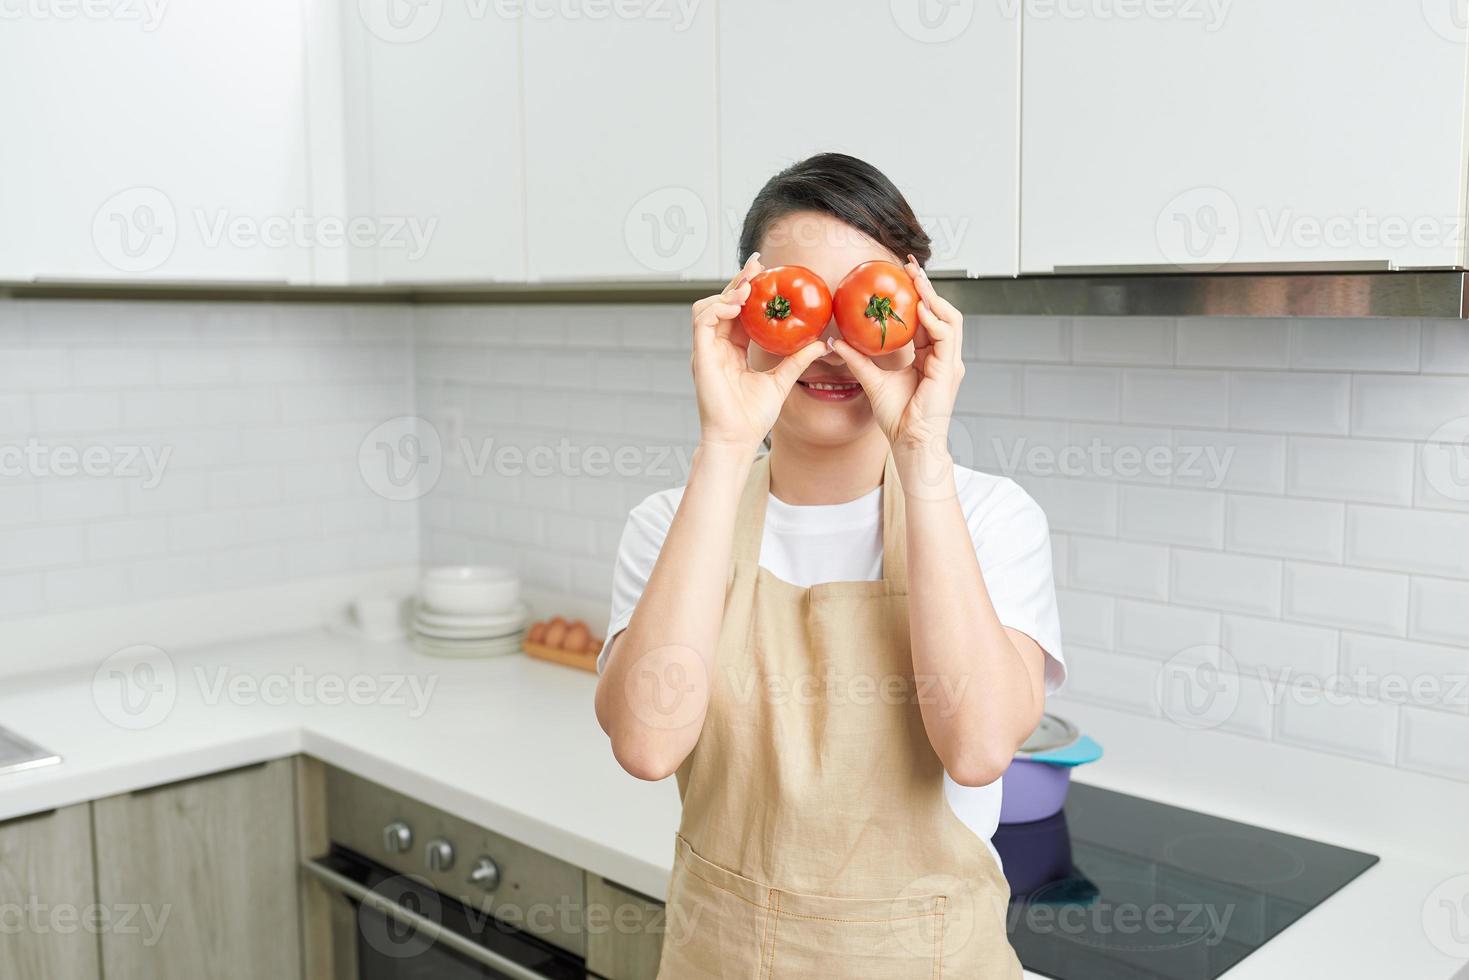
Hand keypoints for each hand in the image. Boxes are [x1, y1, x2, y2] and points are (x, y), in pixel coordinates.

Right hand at [691, 254, 826, 452]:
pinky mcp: (699, 356)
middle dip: (738, 281)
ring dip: (727, 293)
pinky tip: (738, 305)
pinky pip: (702, 321)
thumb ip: (797, 360)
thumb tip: (822, 344)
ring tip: (749, 288)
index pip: (738, 312)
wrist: (738, 438)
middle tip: (758, 265)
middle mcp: (716, 347)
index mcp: (732, 350)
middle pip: (722, 304)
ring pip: (707, 307)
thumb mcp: (782, 381)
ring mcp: (705, 351)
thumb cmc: (754, 417)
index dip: (748, 290)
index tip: (766, 272)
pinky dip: (718, 308)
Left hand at [831, 256, 964, 474]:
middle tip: (910, 267)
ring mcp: (949, 362)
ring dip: (933, 297)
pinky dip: (933, 320)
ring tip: (916, 280)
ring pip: (950, 318)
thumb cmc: (898, 418)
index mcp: (930, 356)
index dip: (917, 295)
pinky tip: (919, 309)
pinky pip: (945, 336)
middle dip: (928, 287)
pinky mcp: (948, 370)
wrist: (910, 443)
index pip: (926, 318)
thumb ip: (858, 360)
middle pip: (941, 312)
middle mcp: (943, 356)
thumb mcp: (872, 381)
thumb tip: (836, 342)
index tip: (902, 275)